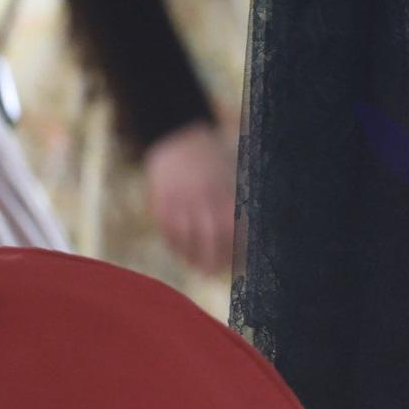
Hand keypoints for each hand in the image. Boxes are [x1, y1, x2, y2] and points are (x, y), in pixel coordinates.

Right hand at [143, 121, 236, 275]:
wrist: (176, 137)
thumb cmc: (210, 158)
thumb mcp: (228, 172)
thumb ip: (234, 200)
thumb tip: (248, 227)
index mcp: (221, 190)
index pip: (231, 226)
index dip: (237, 246)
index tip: (240, 259)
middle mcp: (200, 197)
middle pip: (210, 237)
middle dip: (215, 258)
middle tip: (217, 271)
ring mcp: (179, 200)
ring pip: (186, 238)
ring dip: (193, 257)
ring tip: (199, 268)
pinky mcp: (160, 203)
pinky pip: (167, 231)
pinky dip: (175, 245)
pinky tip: (182, 253)